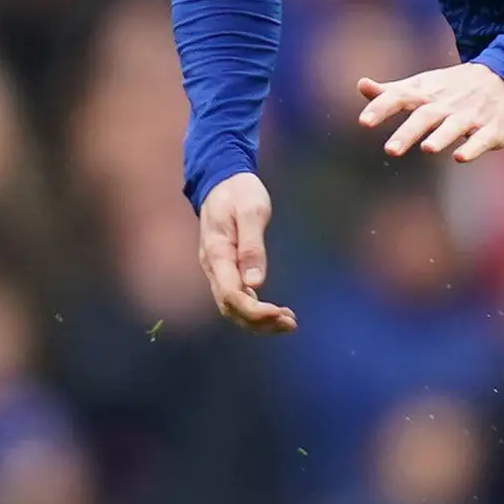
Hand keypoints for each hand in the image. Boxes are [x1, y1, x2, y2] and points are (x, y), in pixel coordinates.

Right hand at [196, 172, 294, 332]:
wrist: (222, 179)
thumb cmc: (239, 192)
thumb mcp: (251, 211)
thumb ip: (252, 246)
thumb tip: (255, 283)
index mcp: (217, 253)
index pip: (232, 295)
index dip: (255, 311)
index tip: (281, 313)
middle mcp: (212, 267)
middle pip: (230, 308)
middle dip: (259, 322)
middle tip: (291, 323)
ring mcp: (216, 270)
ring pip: (232, 308)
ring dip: (258, 320)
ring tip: (288, 322)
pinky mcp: (225, 270)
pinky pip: (236, 298)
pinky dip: (255, 310)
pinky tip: (276, 311)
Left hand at [358, 62, 503, 161]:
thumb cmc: (455, 86)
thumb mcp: (424, 84)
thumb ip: (391, 91)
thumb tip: (361, 85)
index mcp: (426, 92)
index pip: (399, 97)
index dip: (381, 108)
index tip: (364, 122)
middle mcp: (446, 103)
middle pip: (425, 116)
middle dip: (408, 132)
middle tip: (390, 150)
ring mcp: (470, 115)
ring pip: (453, 127)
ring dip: (440, 137)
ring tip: (427, 148)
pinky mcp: (493, 129)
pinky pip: (482, 139)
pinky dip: (472, 147)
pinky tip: (460, 157)